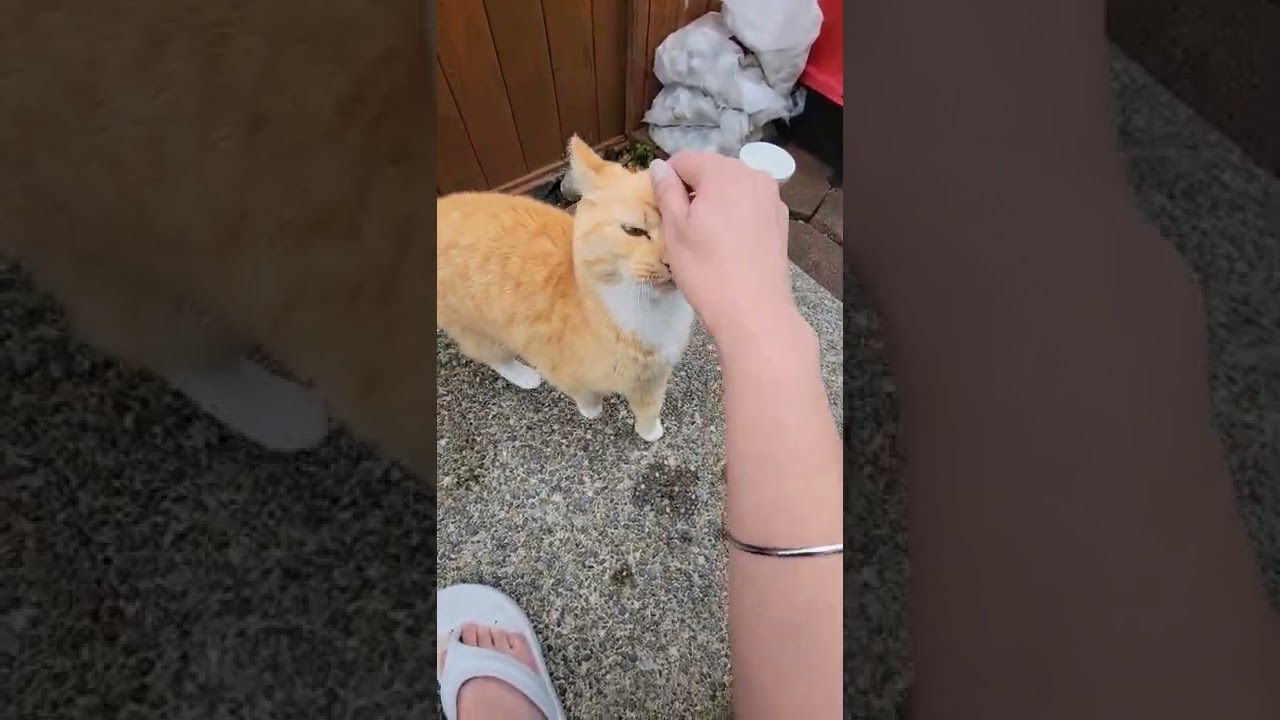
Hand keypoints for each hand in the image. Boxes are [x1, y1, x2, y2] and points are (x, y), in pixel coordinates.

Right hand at [649, 152, 797, 349]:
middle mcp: (752, 175)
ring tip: (708, 236)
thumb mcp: (675, 230)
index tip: (664, 210)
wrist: (754, 311)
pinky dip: (736, 213)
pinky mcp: (780, 218)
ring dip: (715, 201)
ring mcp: (771, 196)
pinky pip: (749, 204)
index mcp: (724, 172)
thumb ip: (667, 192)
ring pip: (732, 186)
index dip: (668, 181)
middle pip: (711, 169)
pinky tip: (730, 243)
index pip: (685, 159)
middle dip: (694, 190)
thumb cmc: (706, 270)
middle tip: (684, 226)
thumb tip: (659, 166)